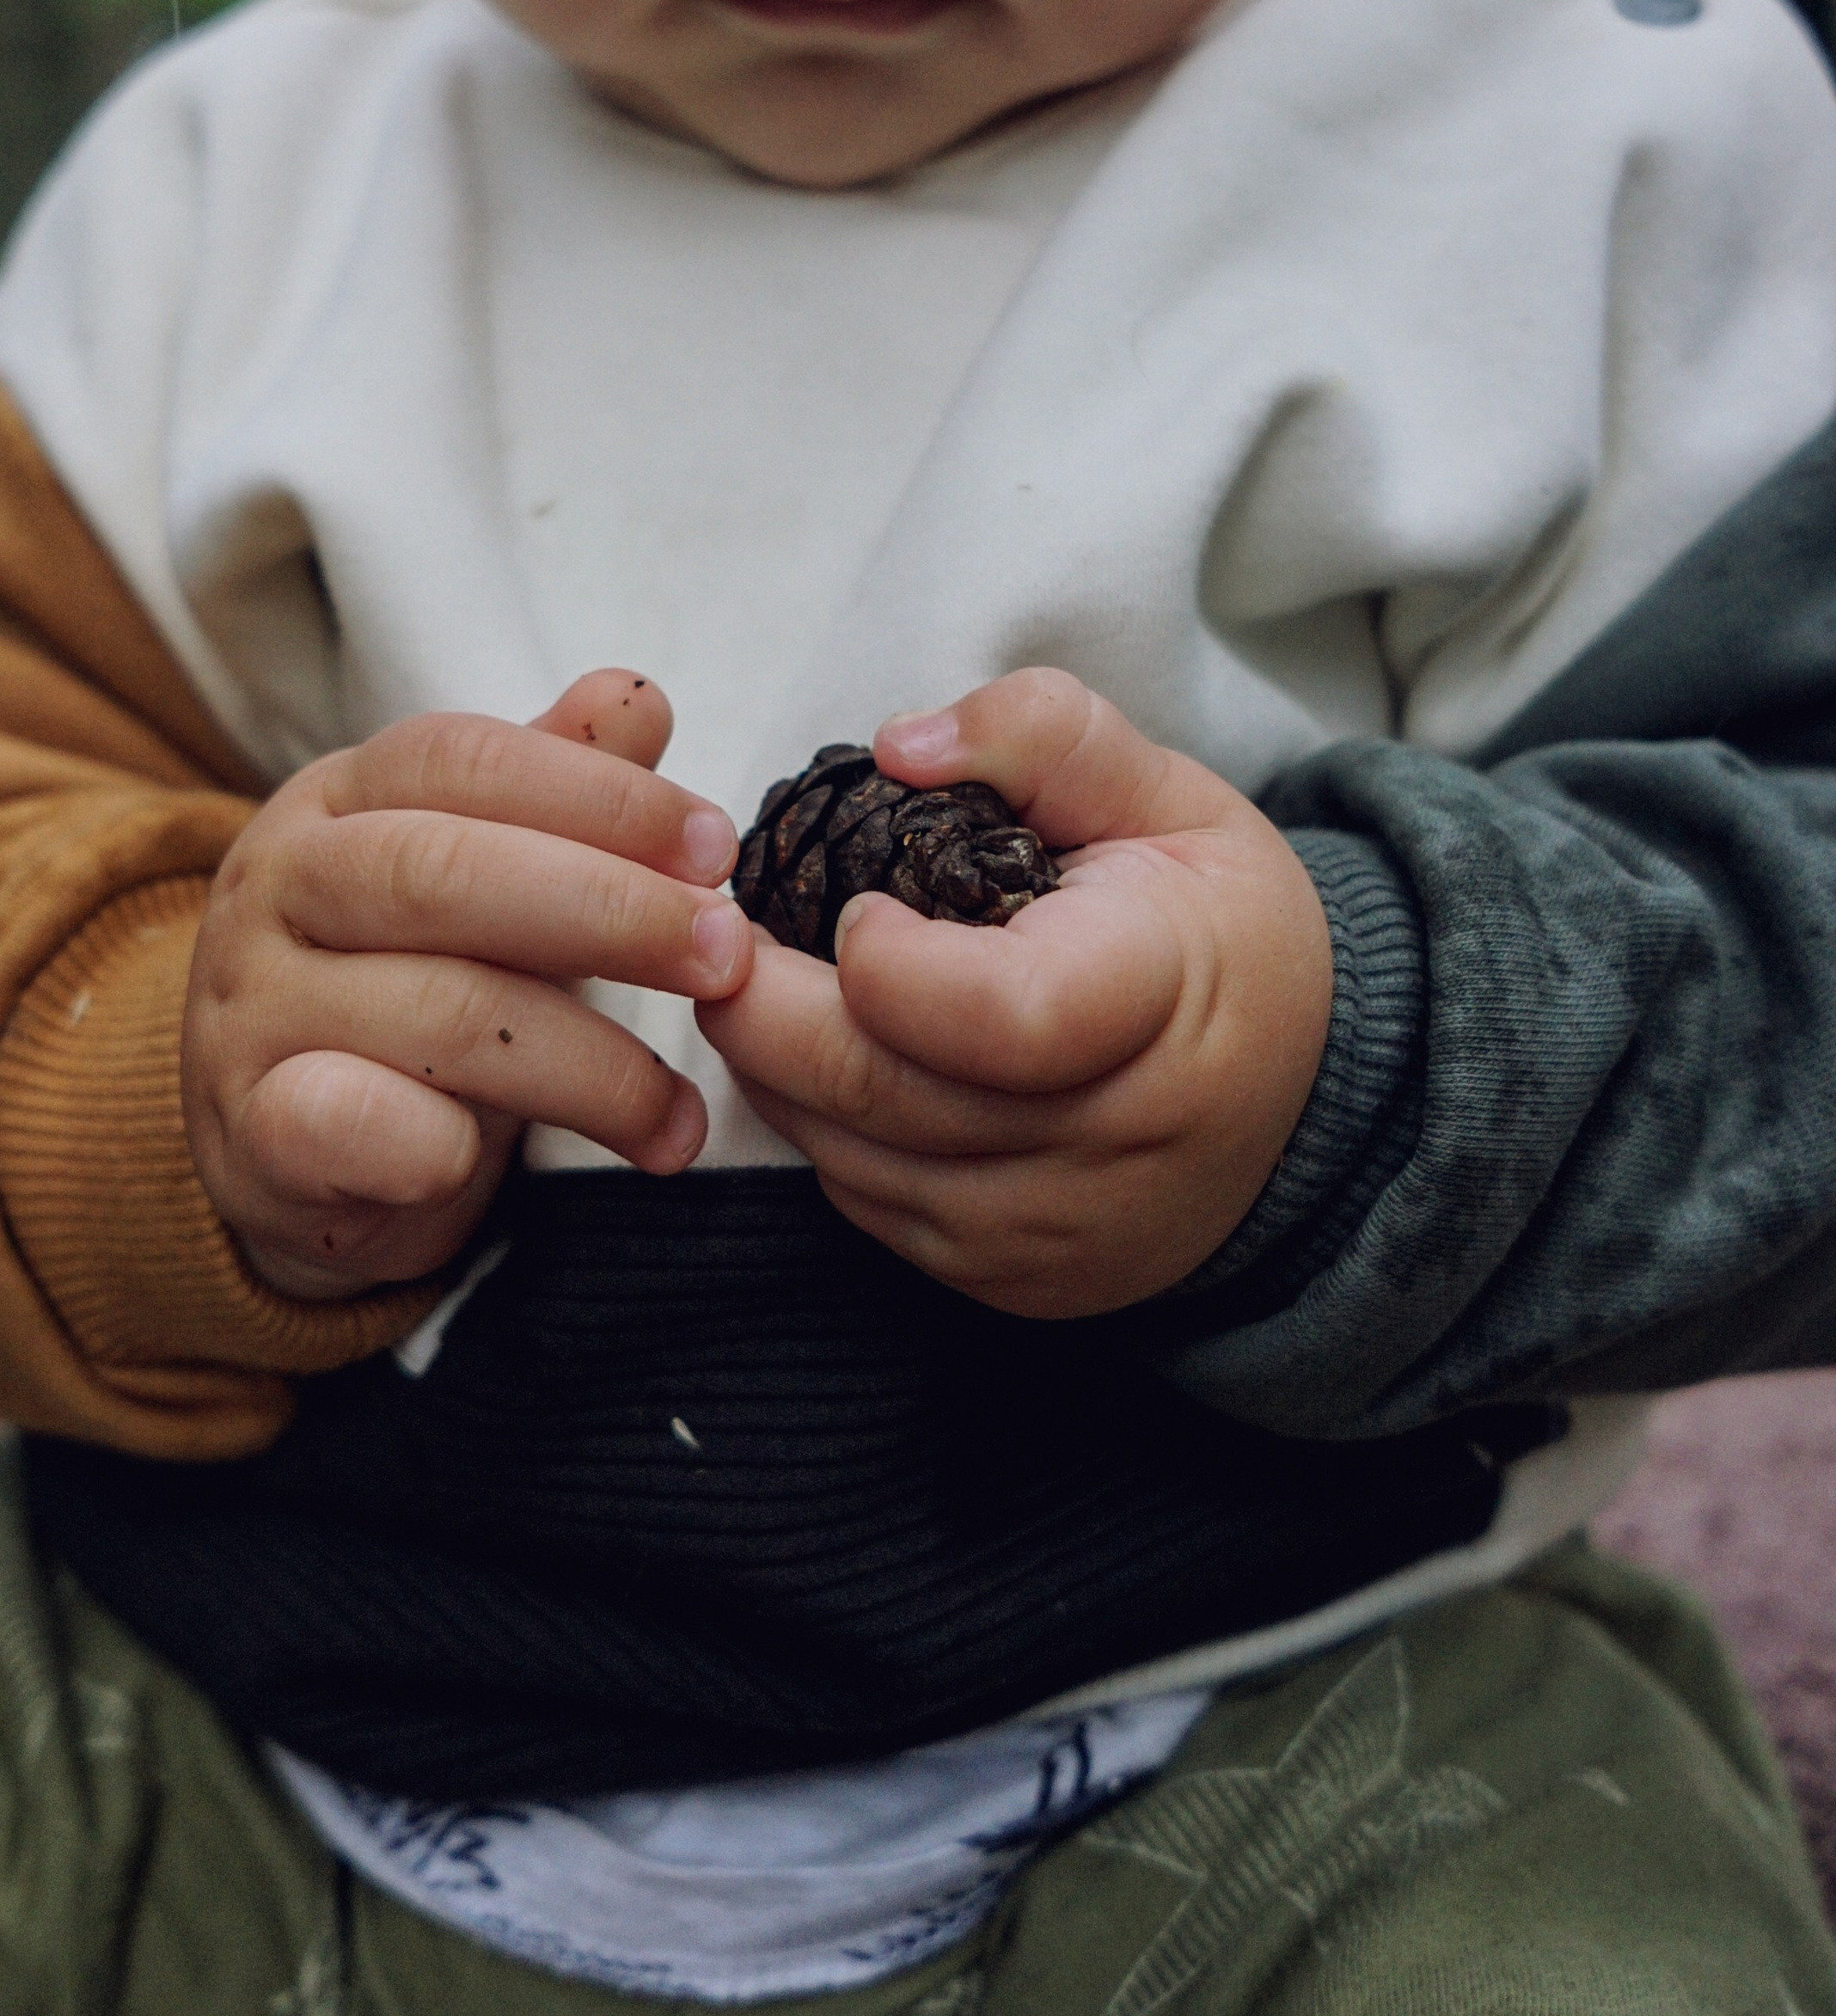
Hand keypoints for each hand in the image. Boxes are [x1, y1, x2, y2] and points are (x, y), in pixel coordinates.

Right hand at [183, 669, 749, 1299]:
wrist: (273, 1149)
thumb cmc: (400, 986)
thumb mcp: (476, 876)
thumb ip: (553, 790)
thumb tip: (638, 698)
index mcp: (336, 801)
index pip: (461, 758)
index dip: (599, 796)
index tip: (716, 848)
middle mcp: (277, 888)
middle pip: (443, 872)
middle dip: (608, 911)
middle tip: (725, 958)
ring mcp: (252, 1009)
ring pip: (433, 1013)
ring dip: (587, 1068)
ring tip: (676, 1116)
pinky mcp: (249, 1134)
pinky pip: (336, 1123)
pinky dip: (426, 1142)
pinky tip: (494, 1163)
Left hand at [696, 669, 1330, 1318]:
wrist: (1296, 1100)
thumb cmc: (1213, 927)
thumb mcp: (1165, 796)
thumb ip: (1038, 734)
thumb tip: (899, 744)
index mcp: (1162, 998)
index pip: (1001, 1018)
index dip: (891, 964)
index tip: (858, 906)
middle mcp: (1114, 1140)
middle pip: (882, 1092)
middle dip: (764, 1007)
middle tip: (719, 938)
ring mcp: (1059, 1228)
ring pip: (851, 1160)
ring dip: (777, 1070)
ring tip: (764, 986)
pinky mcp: (1013, 1281)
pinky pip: (869, 1209)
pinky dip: (825, 1133)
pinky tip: (831, 1061)